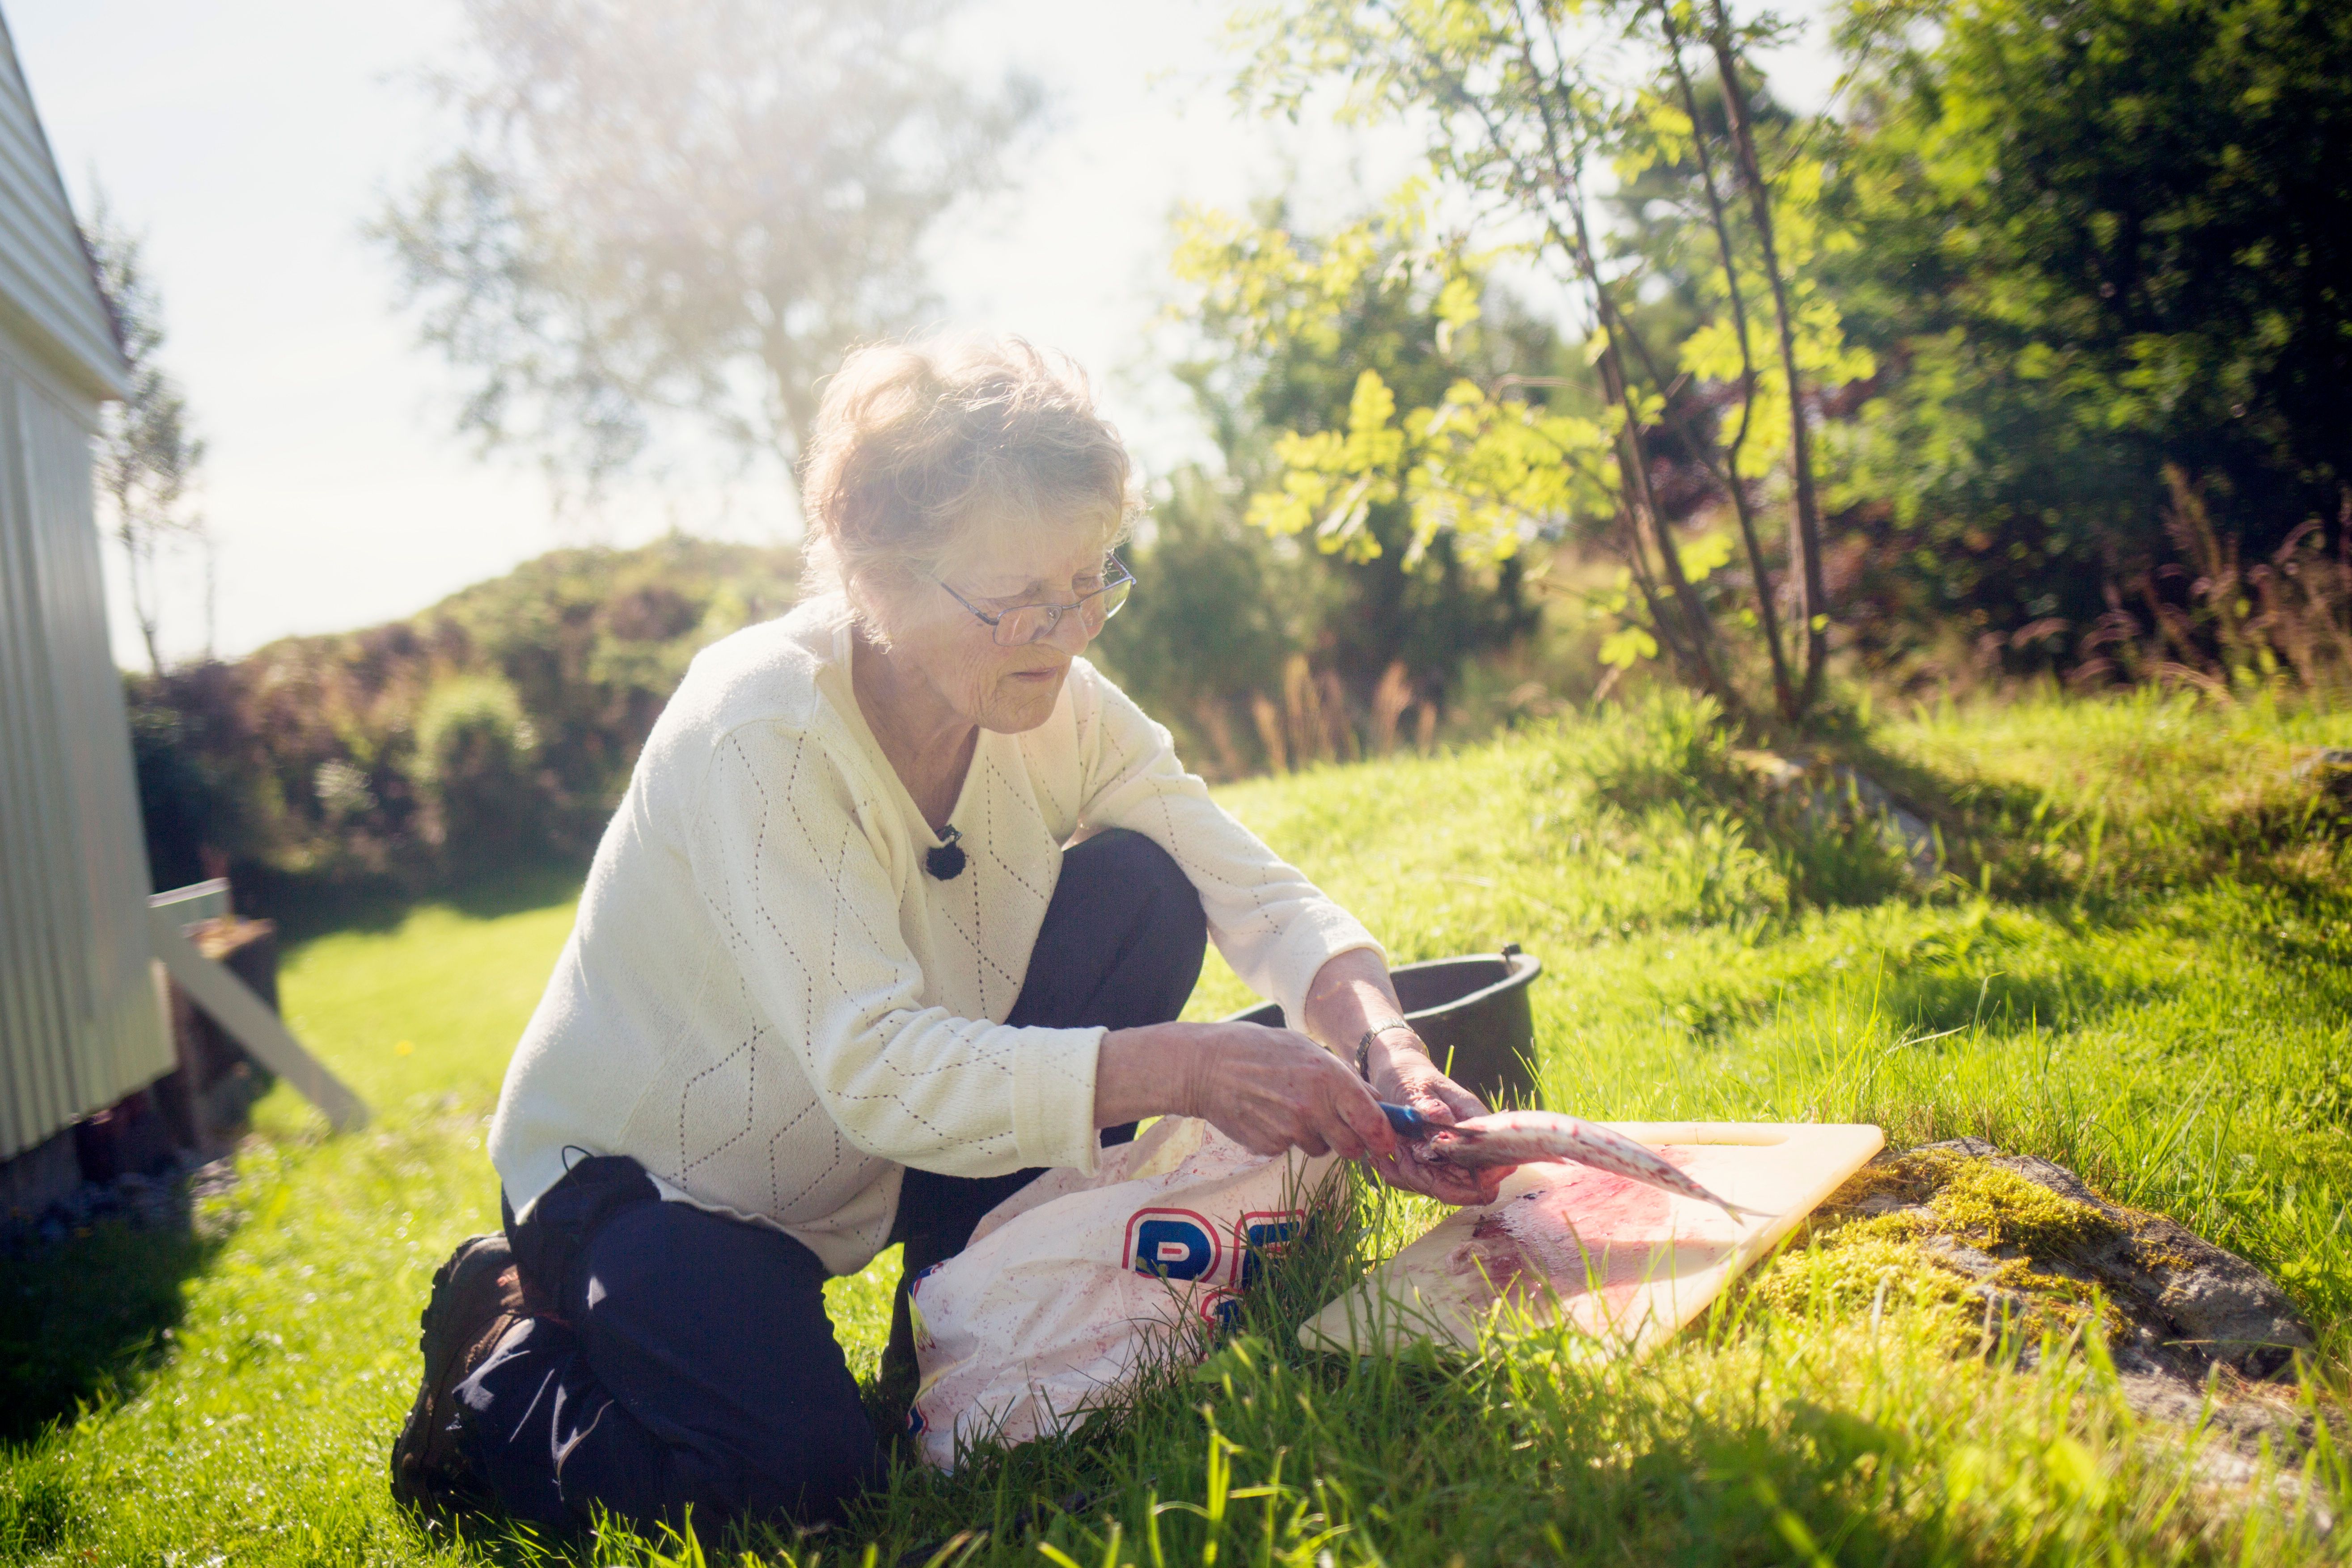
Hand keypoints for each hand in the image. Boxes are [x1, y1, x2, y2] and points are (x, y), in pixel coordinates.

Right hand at [1181, 1021, 1398, 1162]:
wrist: (1206, 1067)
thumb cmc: (1258, 1050)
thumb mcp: (1306, 1049)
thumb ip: (1343, 1076)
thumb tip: (1375, 1101)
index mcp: (1328, 1077)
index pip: (1371, 1120)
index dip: (1384, 1137)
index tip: (1387, 1144)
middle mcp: (1313, 1107)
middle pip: (1352, 1147)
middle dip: (1351, 1142)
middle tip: (1339, 1128)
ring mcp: (1290, 1130)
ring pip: (1320, 1148)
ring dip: (1316, 1136)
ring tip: (1290, 1108)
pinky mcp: (1270, 1146)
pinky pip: (1291, 1149)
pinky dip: (1286, 1137)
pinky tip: (1269, 1114)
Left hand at [1365, 1039, 1509, 1206]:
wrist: (1396, 1076)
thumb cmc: (1410, 1077)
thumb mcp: (1416, 1086)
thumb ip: (1429, 1105)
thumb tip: (1442, 1120)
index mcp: (1473, 1123)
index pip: (1495, 1164)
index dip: (1475, 1176)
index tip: (1435, 1161)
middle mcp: (1467, 1146)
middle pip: (1470, 1187)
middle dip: (1435, 1182)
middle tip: (1403, 1156)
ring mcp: (1450, 1159)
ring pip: (1444, 1190)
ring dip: (1413, 1178)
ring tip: (1391, 1152)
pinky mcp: (1431, 1166)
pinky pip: (1421, 1185)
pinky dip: (1400, 1177)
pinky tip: (1382, 1160)